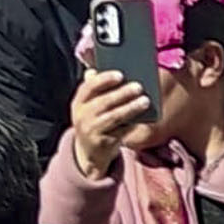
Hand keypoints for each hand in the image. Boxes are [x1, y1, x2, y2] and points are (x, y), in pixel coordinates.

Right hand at [66, 61, 157, 177]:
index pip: (89, 88)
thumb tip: (97, 70)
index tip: (120, 74)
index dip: (104, 80)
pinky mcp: (103, 143)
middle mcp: (82, 116)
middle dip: (122, 93)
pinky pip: (121, 132)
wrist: (88, 153)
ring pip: (114, 117)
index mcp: (79, 103)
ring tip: (145, 101)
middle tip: (139, 86)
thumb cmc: (93, 123)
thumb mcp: (89, 107)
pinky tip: (144, 119)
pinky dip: (133, 125)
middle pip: (103, 102)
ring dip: (130, 108)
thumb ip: (94, 90)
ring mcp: (92, 130)